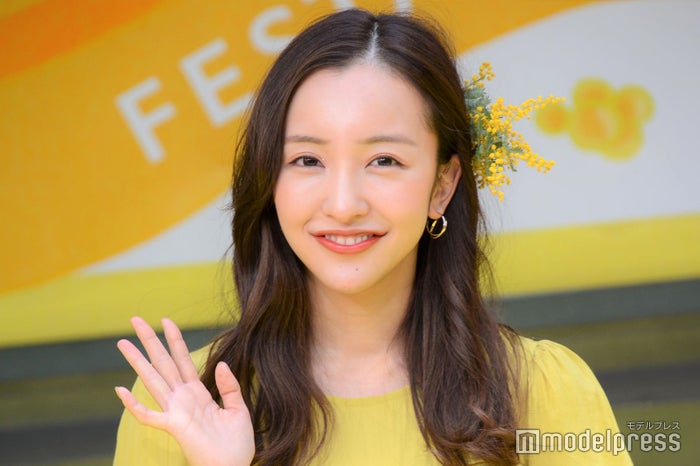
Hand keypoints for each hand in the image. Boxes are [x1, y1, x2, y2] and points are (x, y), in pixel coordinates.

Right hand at [115, 317, 254, 465]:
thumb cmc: (236, 444)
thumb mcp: (238, 409)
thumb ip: (229, 386)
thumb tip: (220, 364)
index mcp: (198, 392)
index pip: (183, 359)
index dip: (175, 340)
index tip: (166, 320)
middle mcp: (183, 398)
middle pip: (163, 363)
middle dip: (150, 341)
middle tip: (135, 319)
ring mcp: (176, 411)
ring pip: (153, 380)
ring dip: (138, 362)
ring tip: (123, 343)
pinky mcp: (175, 426)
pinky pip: (150, 416)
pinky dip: (134, 405)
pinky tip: (120, 391)